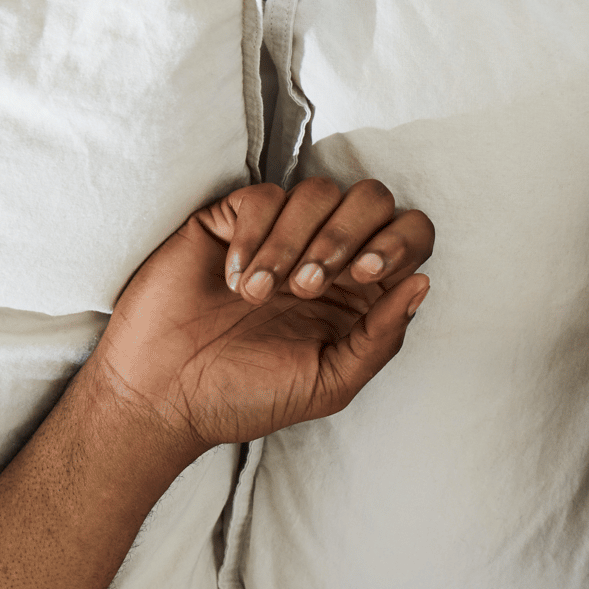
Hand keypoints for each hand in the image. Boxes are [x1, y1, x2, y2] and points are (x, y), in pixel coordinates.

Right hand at [85, 178, 433, 460]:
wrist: (166, 395)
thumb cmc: (248, 397)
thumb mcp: (329, 382)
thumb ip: (381, 338)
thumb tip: (422, 283)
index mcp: (361, 294)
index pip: (410, 237)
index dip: (399, 242)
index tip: (365, 274)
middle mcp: (327, 256)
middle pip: (371, 198)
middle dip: (346, 235)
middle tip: (309, 286)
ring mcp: (281, 234)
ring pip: (317, 191)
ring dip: (292, 244)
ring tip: (259, 298)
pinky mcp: (232, 219)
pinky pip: (263, 196)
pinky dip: (253, 237)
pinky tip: (232, 281)